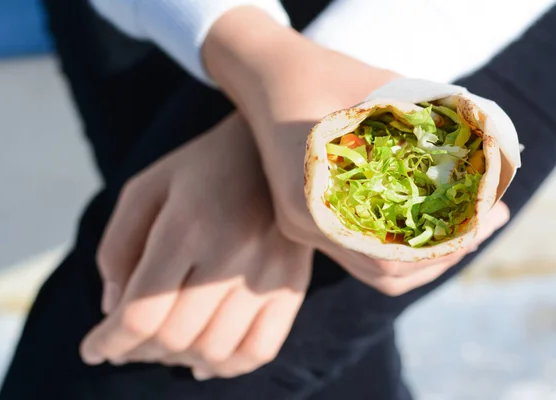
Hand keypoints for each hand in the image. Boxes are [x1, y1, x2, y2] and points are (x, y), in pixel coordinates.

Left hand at [80, 115, 311, 379]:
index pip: (141, 312)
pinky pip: (259, 349)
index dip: (109, 342)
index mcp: (187, 225)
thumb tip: (112, 310)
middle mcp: (232, 252)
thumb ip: (117, 248)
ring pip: (214, 350)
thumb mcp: (145, 189)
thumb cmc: (201, 167)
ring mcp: (269, 272)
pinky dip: (226, 367)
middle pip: (175, 336)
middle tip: (124, 344)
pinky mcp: (293, 283)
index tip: (93, 350)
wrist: (275, 149)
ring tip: (160, 346)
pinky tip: (203, 362)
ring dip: (176, 359)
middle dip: (137, 351)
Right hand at [203, 7, 509, 294]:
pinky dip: (398, 246)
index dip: (439, 253)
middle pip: (382, 275)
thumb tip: (483, 150)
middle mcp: (306, 225)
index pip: (383, 259)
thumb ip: (424, 121)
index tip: (479, 225)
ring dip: (423, 257)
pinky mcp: (308, 219)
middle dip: (441, 258)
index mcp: (313, 201)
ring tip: (464, 230)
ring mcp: (304, 225)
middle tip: (482, 228)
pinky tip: (425, 221)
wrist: (268, 78)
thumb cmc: (317, 75)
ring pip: (371, 270)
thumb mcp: (376, 90)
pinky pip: (360, 251)